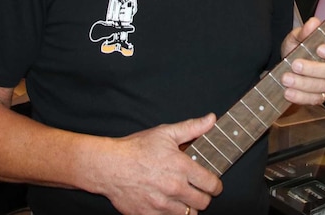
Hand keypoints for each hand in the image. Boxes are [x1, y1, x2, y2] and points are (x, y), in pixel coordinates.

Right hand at [90, 114, 221, 214]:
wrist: (109, 166)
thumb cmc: (136, 149)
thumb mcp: (165, 133)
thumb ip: (192, 127)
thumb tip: (211, 120)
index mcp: (181, 167)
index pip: (211, 184)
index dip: (215, 185)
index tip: (213, 185)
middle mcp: (174, 188)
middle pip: (203, 203)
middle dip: (203, 197)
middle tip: (198, 191)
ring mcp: (161, 204)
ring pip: (188, 214)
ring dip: (188, 207)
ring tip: (182, 197)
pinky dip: (170, 214)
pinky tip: (166, 203)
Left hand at [279, 17, 324, 105]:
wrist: (288, 66)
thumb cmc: (298, 48)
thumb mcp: (298, 36)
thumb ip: (305, 31)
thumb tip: (313, 23)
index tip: (320, 49)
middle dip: (313, 69)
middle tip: (295, 65)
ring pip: (323, 87)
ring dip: (303, 84)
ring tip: (286, 78)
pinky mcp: (322, 97)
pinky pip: (314, 99)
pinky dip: (300, 97)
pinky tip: (289, 92)